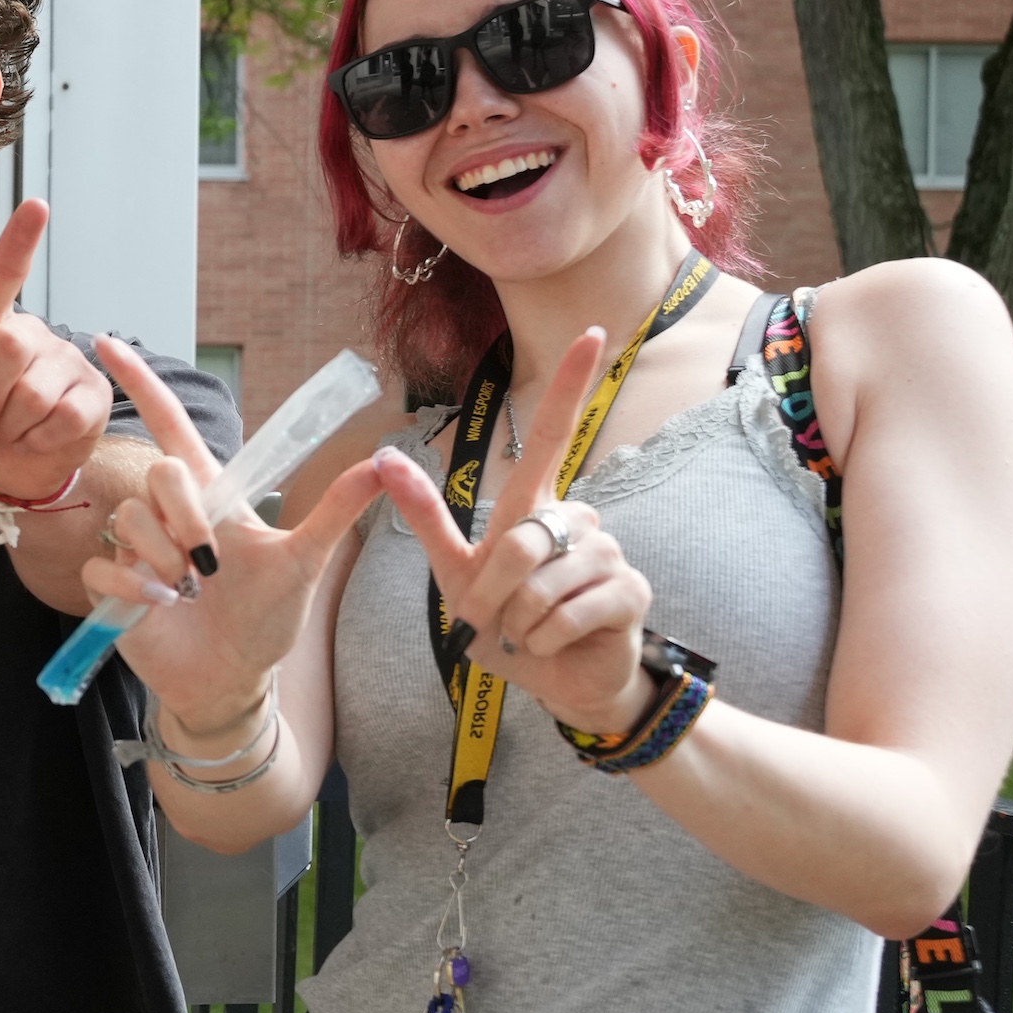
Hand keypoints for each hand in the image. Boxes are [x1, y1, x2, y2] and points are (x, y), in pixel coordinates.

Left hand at [0, 200, 109, 503]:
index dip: (18, 243)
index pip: (1, 278)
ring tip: (10, 428)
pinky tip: (38, 437)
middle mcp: (29, 334)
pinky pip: (64, 418)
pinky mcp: (92, 395)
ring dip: (10, 426)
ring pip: (34, 393)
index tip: (35, 204)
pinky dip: (39, 440)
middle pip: (6, 346)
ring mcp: (65, 362)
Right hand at [89, 334, 396, 732]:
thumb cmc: (266, 620)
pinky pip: (105, 568)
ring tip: (188, 591)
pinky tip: (160, 607)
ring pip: (130, 519)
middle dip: (185, 515)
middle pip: (159, 472)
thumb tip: (383, 460)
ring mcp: (136, 549)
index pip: (172, 424)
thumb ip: (333, 510)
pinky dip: (134, 588)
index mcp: (210, 496)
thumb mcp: (305, 563)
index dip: (141, 383)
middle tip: (210, 563)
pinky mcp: (112, 587)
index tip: (107, 341)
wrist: (233, 679)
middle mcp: (168, 516)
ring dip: (164, 558)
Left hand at [376, 326, 660, 736]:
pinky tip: (554, 644)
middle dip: (489, 594)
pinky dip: (544, 640)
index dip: (571, 385)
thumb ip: (425, 515)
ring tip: (528, 632)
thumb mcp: (454, 569)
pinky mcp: (630, 592)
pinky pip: (567, 612)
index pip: (556, 434)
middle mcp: (579, 520)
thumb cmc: (508, 621)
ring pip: (540, 584)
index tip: (592, 332)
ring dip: (518, 622)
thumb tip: (382, 456)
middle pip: (520, 542)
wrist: (555, 679)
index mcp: (538, 507)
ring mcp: (611, 553)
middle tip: (492, 621)